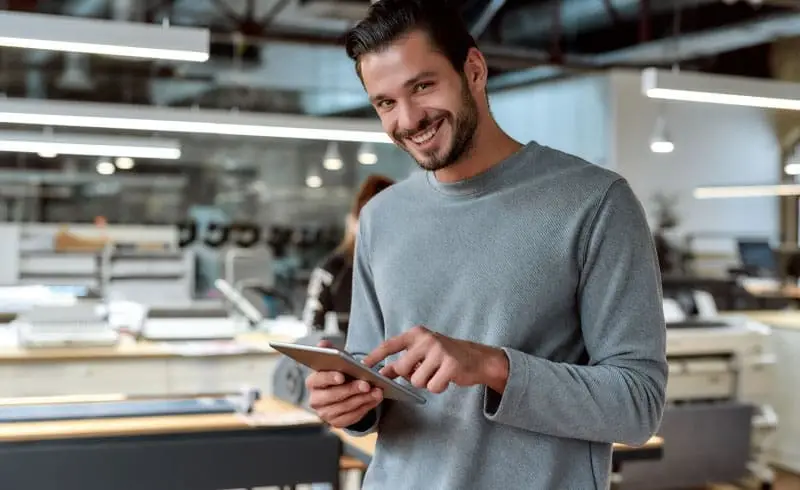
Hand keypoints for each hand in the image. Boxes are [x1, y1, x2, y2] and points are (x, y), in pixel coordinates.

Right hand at [305, 341, 383, 427]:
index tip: (341, 376)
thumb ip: (329, 351)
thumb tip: (322, 344)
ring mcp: (325, 413)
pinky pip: (352, 417)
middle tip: (366, 384)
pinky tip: (375, 399)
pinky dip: (365, 407)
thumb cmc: (340, 372)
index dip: (329, 378)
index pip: (317, 380)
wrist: (344, 390)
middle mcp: (315, 400)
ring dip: (362, 399)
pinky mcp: (337, 422)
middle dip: (351, 390)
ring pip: (345, 407)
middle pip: (333, 396)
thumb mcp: (336, 360)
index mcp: (312, 382)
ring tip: (377, 391)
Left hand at [362, 326, 508, 393]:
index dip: (375, 356)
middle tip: (424, 371)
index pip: (390, 344)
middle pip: (402, 368)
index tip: (363, 366)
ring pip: (417, 381)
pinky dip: (439, 387)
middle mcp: (427, 339)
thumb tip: (383, 372)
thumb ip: (403, 361)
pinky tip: (446, 378)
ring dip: (426, 383)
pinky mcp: (451, 365)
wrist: (477, 358)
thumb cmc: (445, 356)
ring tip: (437, 373)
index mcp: (417, 334)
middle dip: (410, 376)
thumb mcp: (422, 353)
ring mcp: (439, 351)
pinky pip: (433, 387)